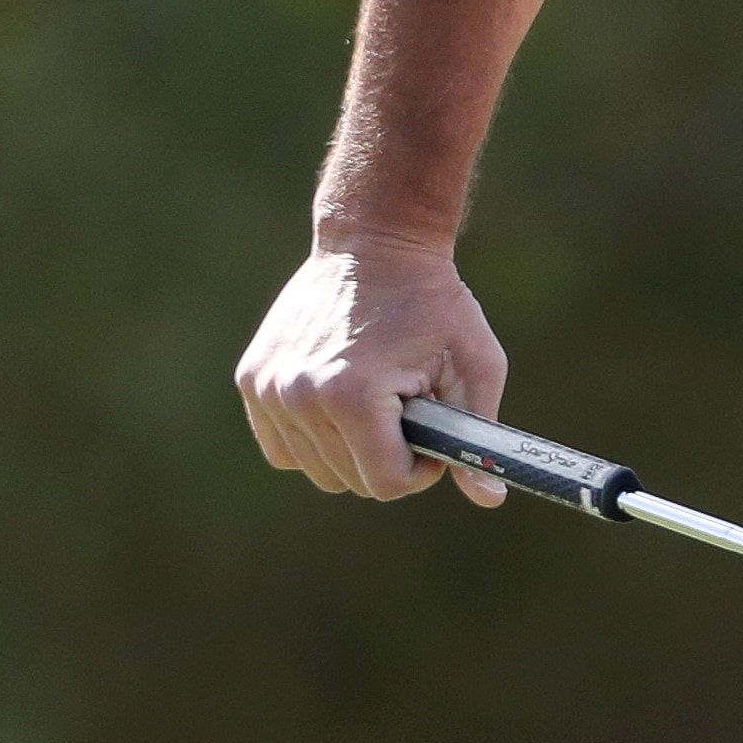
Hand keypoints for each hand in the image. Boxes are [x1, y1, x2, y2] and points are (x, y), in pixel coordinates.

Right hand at [235, 228, 510, 506]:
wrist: (375, 242)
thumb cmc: (434, 303)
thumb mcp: (475, 365)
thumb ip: (477, 439)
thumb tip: (491, 500)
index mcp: (353, 397)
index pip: (385, 484)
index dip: (420, 469)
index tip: (430, 431)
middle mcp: (300, 397)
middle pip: (350, 482)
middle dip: (387, 458)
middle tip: (407, 411)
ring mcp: (269, 388)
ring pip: (316, 470)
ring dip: (351, 449)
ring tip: (377, 399)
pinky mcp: (251, 379)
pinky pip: (282, 448)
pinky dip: (313, 440)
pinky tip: (340, 404)